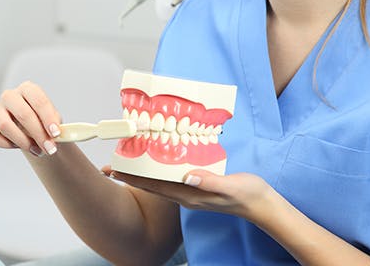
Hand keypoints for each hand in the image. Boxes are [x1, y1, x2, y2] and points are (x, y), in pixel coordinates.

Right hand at [0, 81, 62, 157]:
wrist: (32, 132)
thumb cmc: (43, 123)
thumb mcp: (54, 122)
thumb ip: (59, 127)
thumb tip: (64, 134)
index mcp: (28, 89)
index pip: (38, 100)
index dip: (48, 118)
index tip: (56, 134)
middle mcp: (10, 96)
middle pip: (22, 113)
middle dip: (38, 134)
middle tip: (50, 149)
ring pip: (5, 125)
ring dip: (23, 142)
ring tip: (37, 150)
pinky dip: (7, 145)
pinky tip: (19, 146)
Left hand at [102, 166, 275, 220]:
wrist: (261, 204)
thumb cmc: (247, 194)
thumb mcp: (230, 186)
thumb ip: (209, 181)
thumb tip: (187, 176)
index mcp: (190, 194)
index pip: (154, 186)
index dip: (133, 178)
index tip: (114, 171)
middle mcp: (185, 195)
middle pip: (151, 186)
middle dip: (129, 177)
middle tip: (108, 167)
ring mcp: (190, 192)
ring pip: (159, 183)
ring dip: (140, 174)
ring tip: (124, 164)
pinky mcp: (197, 187)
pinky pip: (171, 179)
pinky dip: (157, 172)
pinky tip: (154, 164)